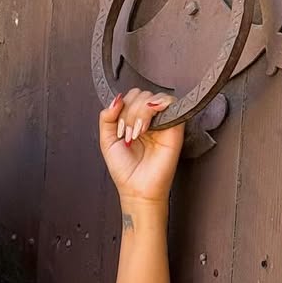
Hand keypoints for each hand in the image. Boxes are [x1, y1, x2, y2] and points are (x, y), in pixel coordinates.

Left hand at [99, 88, 184, 206]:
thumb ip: (106, 118)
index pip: (129, 97)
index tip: (118, 130)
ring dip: (138, 113)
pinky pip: (169, 102)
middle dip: (128, 113)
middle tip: (128, 135)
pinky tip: (146, 128)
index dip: (121, 109)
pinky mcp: (175, 124)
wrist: (137, 188)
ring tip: (136, 134)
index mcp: (133, 120)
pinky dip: (153, 109)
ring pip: (151, 96)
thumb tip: (116, 99)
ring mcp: (162, 120)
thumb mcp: (106, 141)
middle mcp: (149, 118)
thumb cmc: (125, 169)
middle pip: (139, 94)